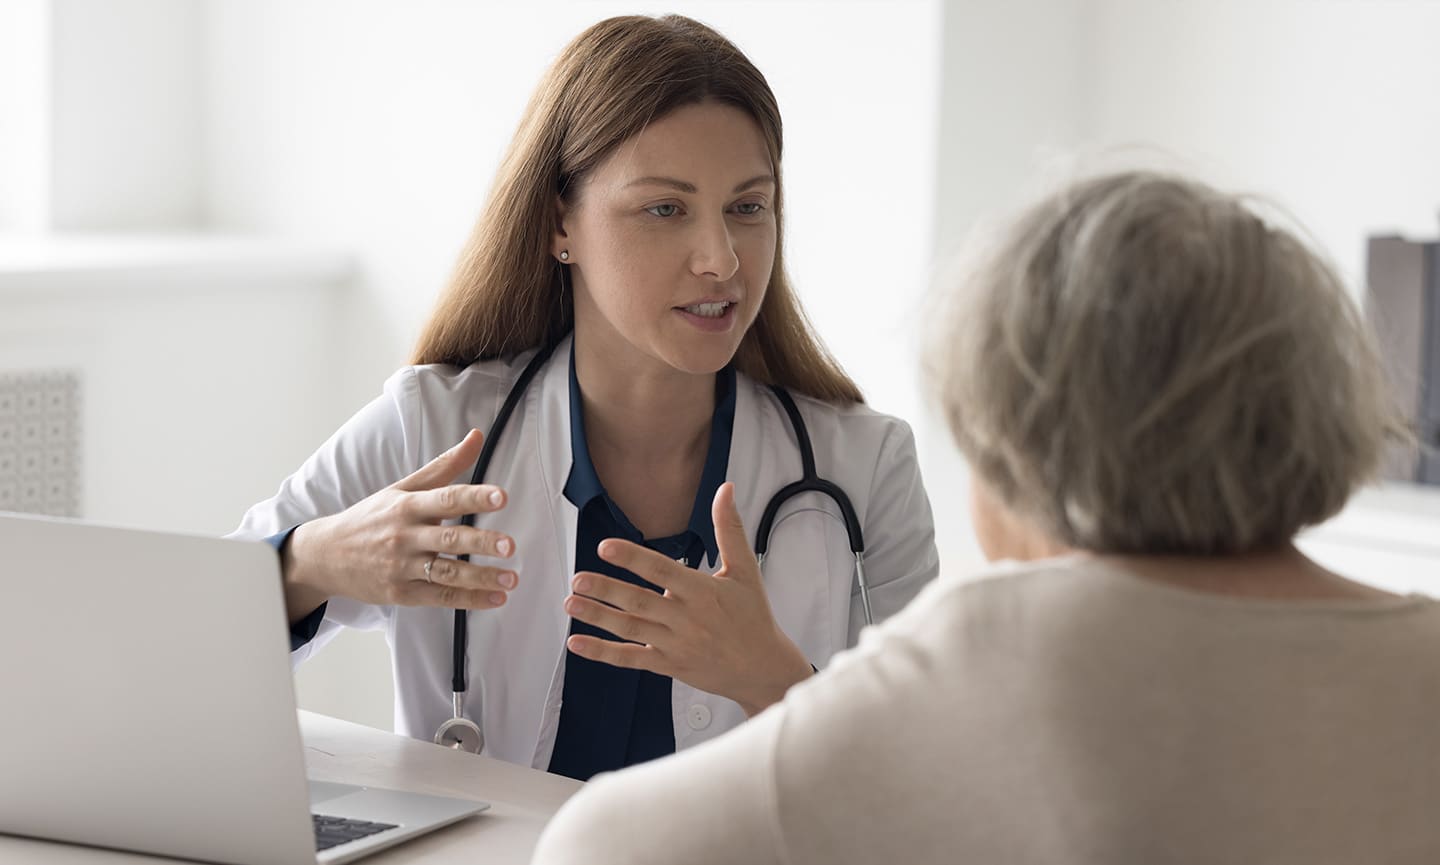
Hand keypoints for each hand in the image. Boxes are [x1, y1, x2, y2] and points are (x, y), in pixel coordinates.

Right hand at [282, 429, 519, 618]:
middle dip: (480, 542)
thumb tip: (477, 436)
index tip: (501, 496)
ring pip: (447, 573)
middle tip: (510, 545)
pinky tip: (496, 597)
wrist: (325, 555)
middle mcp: (405, 536)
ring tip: (511, 577)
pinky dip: (470, 600)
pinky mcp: (402, 593)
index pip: (445, 498)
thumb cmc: (371, 518)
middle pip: (448, 539)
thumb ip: (445, 465)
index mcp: (408, 506)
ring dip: (481, 577)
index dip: (474, 496)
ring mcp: (402, 567)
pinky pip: (440, 597)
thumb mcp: (403, 487)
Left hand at [563, 482, 812, 715]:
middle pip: (639, 602)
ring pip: (630, 629)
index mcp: (702, 592)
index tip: (605, 547)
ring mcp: (675, 644)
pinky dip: (603, 653)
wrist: (762, 667)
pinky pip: (630, 659)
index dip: (632, 558)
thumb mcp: (745, 570)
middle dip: (606, 590)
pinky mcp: (668, 665)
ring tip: (571, 602)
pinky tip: (578, 642)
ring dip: (598, 616)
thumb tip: (724, 489)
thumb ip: (729, 529)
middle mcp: (685, 618)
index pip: (661, 571)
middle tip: (577, 578)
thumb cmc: (753, 616)